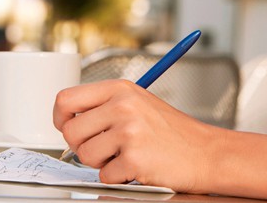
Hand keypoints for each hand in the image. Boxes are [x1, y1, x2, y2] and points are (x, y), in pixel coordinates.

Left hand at [53, 79, 218, 192]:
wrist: (206, 152)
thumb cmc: (172, 131)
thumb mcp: (138, 103)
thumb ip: (104, 107)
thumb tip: (66, 122)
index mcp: (120, 89)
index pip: (66, 99)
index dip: (60, 118)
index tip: (66, 126)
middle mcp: (123, 106)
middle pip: (71, 132)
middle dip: (82, 146)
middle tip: (103, 148)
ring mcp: (129, 132)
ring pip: (85, 156)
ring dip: (102, 163)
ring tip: (126, 155)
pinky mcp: (135, 159)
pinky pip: (105, 176)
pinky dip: (118, 177)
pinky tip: (138, 167)